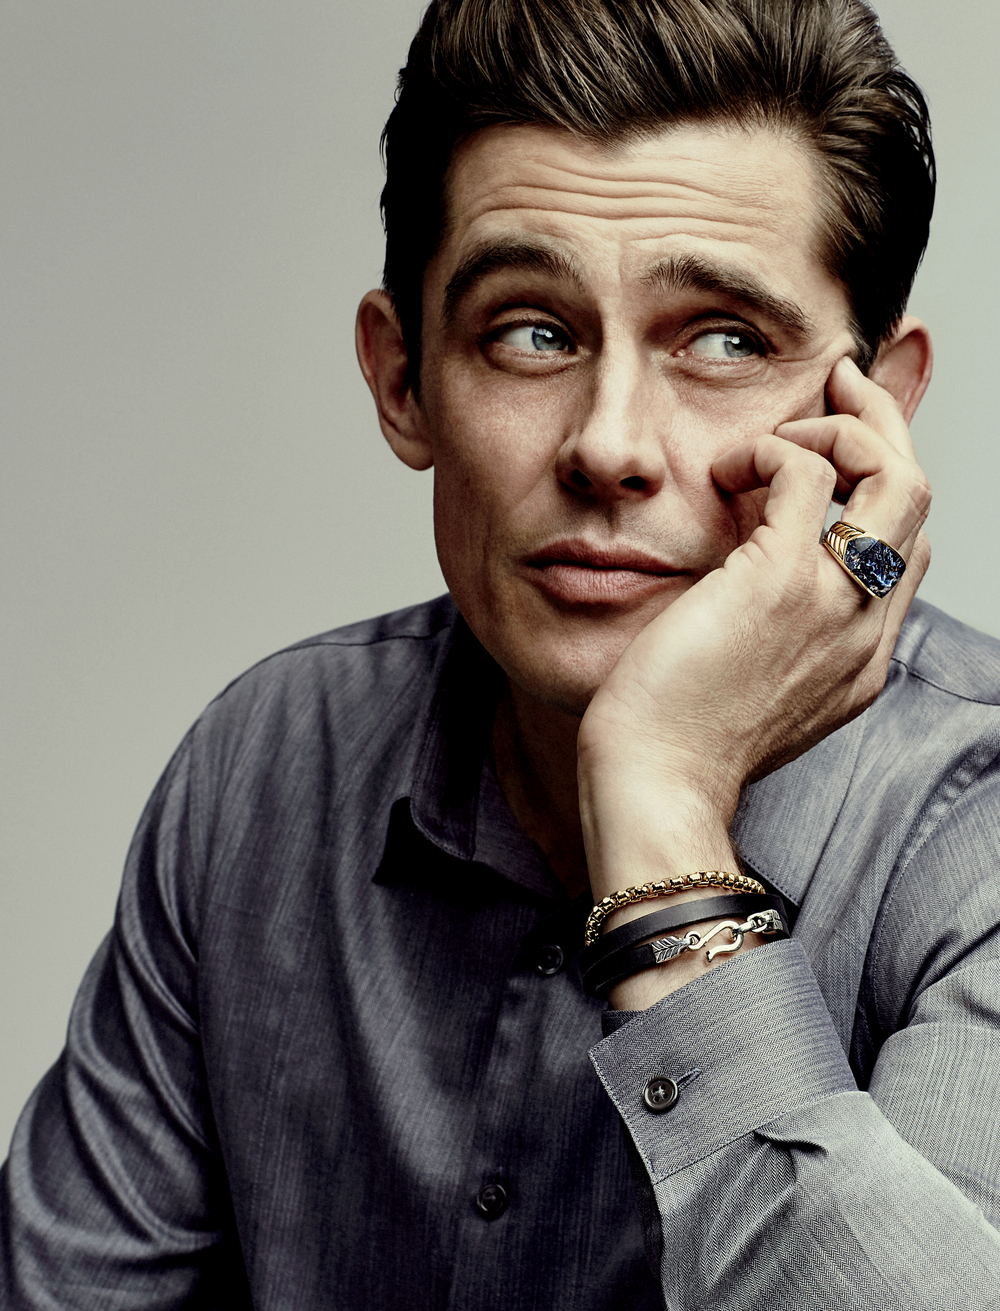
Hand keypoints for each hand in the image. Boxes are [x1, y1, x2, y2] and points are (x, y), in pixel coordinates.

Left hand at [577, 356, 930, 907]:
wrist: (655, 788)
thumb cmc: (676, 739)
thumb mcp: (748, 687)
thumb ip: (773, 631)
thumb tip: (746, 569)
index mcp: (860, 657)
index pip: (909, 548)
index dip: (883, 482)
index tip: (842, 439)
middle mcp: (865, 629)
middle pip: (920, 498)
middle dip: (885, 423)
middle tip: (837, 381)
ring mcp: (832, 604)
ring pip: (895, 475)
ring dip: (842, 426)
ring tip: (781, 429)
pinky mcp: (779, 583)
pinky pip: (807, 471)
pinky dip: (773, 449)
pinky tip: (729, 472)